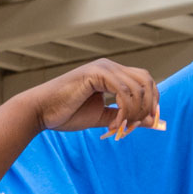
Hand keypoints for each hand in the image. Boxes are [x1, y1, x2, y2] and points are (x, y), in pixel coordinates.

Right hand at [26, 59, 162, 139]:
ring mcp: (102, 67)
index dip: (152, 100)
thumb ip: (124, 116)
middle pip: (146, 80)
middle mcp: (109, 66)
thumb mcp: (102, 117)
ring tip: (122, 127)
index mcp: (111, 73)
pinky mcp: (95, 74)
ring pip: (137, 87)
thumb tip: (150, 121)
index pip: (145, 80)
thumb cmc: (67, 113)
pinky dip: (123, 112)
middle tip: (139, 125)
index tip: (150, 121)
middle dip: (149, 105)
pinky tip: (113, 124)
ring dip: (136, 112)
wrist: (40, 111)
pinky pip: (122, 92)